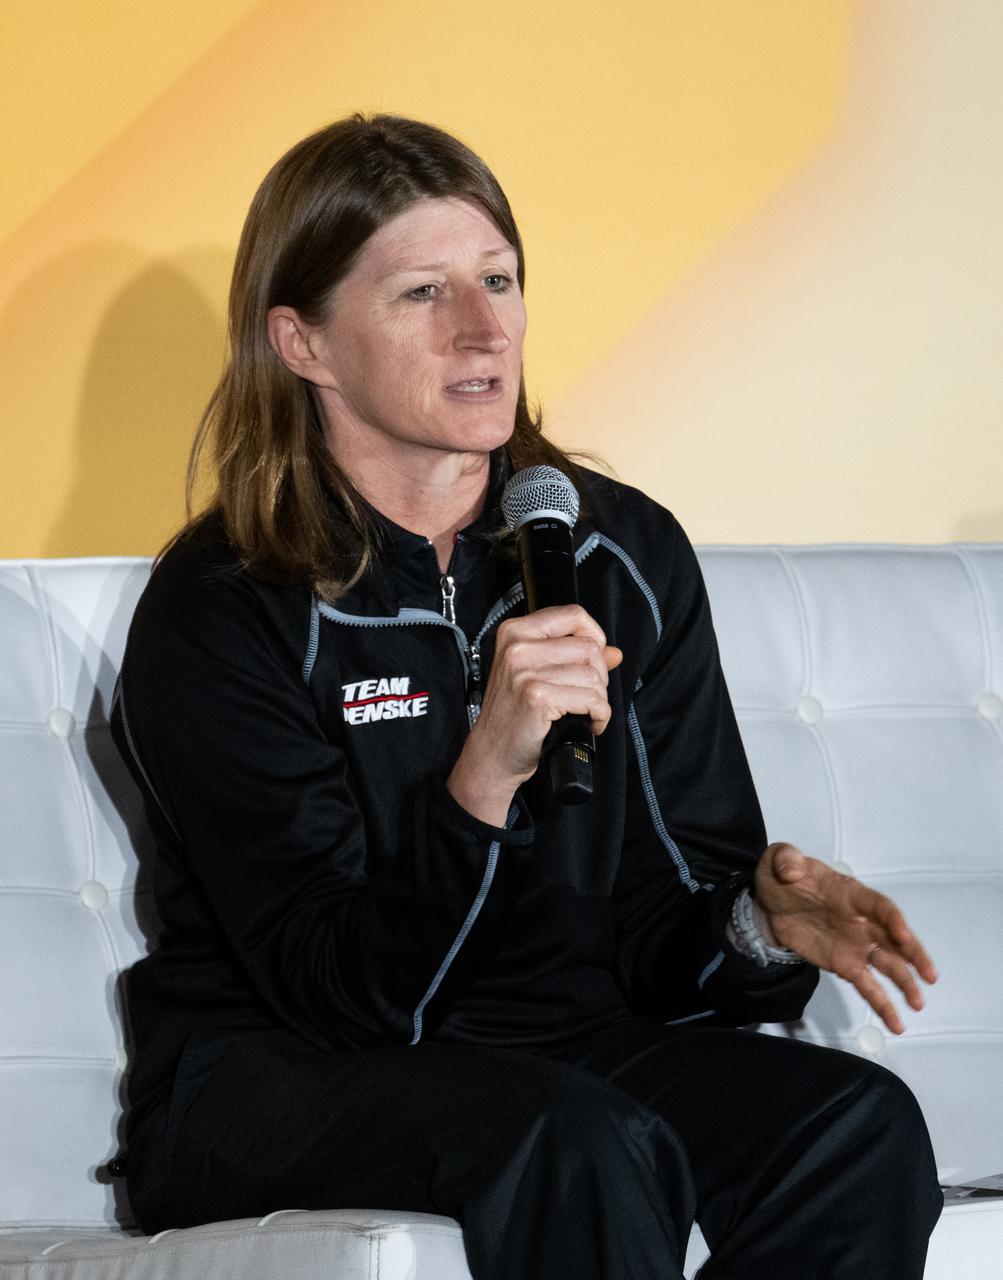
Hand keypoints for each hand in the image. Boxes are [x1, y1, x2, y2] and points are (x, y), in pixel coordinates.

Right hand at [447, 605, 622, 824]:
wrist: (493, 752)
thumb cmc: (515, 714)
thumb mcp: (538, 674)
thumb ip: (575, 657)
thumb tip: (615, 652)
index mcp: (516, 631)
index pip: (574, 615)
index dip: (594, 637)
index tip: (592, 661)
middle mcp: (517, 646)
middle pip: (589, 647)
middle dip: (599, 676)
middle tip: (586, 696)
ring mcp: (525, 671)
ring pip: (594, 676)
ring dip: (599, 700)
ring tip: (584, 712)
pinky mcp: (537, 696)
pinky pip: (592, 700)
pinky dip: (598, 715)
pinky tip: (588, 723)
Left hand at [754, 842, 937, 1034]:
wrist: (770, 904)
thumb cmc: (783, 878)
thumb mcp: (780, 860)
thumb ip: (786, 860)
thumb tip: (790, 870)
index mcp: (851, 894)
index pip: (879, 906)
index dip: (892, 920)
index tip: (903, 935)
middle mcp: (862, 921)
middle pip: (894, 938)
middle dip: (914, 955)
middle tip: (930, 975)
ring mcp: (857, 945)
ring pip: (888, 965)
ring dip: (905, 983)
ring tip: (918, 1003)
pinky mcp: (846, 965)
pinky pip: (868, 986)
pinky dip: (882, 1004)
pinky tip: (896, 1024)